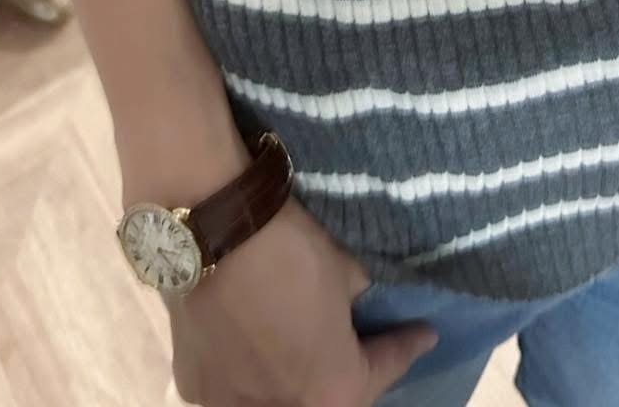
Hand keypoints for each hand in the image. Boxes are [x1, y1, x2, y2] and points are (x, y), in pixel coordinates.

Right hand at [166, 196, 437, 406]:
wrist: (213, 229)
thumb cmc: (291, 250)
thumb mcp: (346, 269)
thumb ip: (356, 297)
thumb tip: (357, 297)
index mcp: (334, 391)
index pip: (382, 372)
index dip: (406, 347)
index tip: (425, 334)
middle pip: (327, 399)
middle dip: (350, 375)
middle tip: (362, 347)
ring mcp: (231, 404)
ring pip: (273, 400)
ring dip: (294, 380)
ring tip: (300, 352)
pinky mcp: (193, 384)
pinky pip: (231, 387)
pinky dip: (248, 373)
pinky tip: (250, 346)